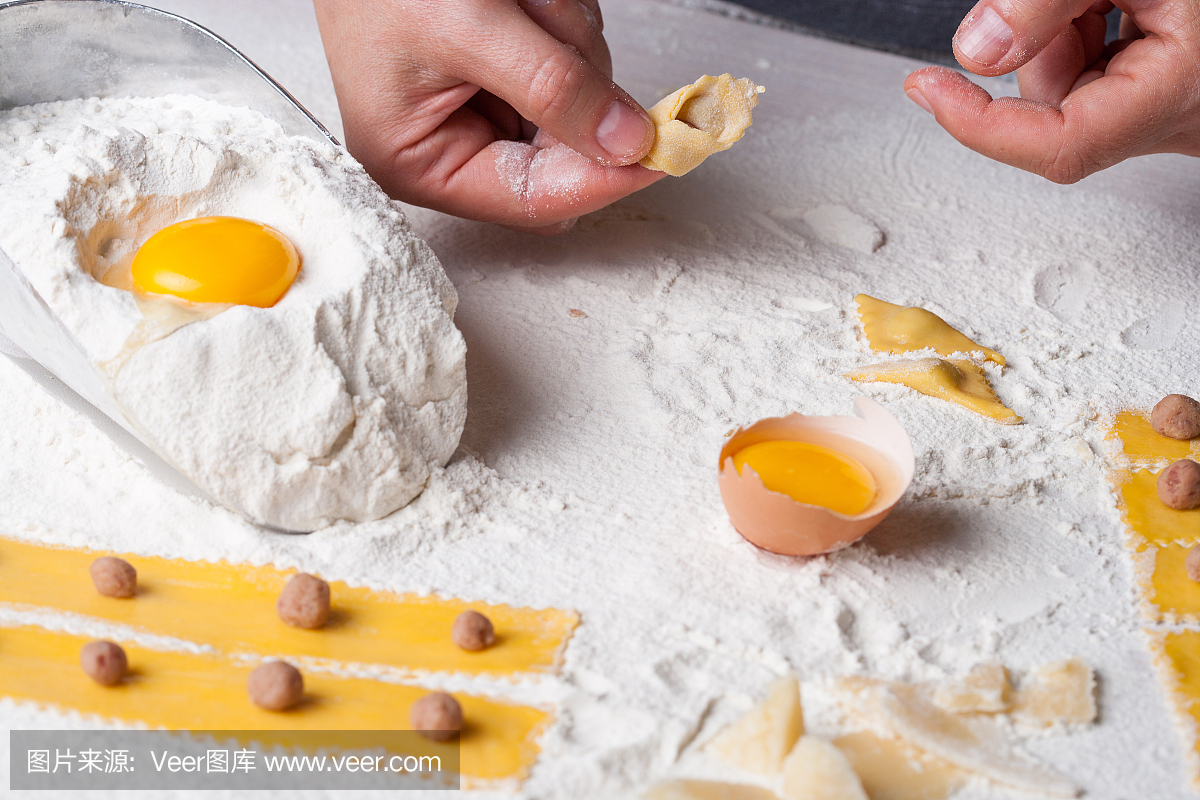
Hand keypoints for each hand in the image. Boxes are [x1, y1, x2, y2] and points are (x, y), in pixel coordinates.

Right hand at [312, 0, 662, 232]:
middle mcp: (455, 148)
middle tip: (541, 22)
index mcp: (422, 164)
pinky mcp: (514, 73)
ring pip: (581, 100)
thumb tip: (626, 144)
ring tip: (517, 0)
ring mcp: (489, 109)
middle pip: (567, 152)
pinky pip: (574, 62)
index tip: (663, 150)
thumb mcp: (467, 28)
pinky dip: (562, 22)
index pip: (534, 197)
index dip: (602, 177)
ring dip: (565, 38)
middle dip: (572, 84)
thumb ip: (550, 88)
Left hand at [903, 0, 1199, 182]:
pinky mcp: (1161, 89)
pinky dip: (1089, 22)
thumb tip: (976, 48)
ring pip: (1067, 78)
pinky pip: (1094, 62)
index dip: (979, 124)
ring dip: (1069, 20)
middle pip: (1054, 100)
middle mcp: (1176, 117)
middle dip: (1048, 32)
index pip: (1057, 145)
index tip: (926, 89)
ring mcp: (1169, 107)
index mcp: (1178, 96)